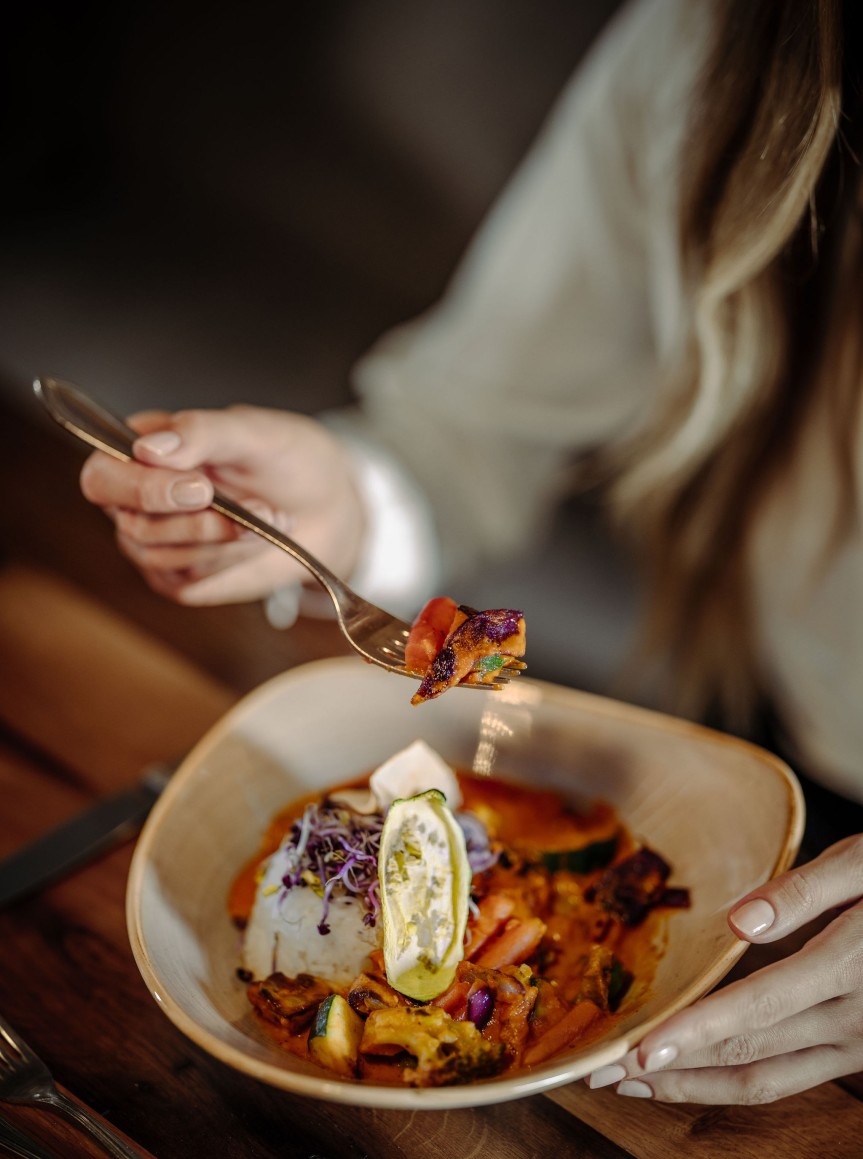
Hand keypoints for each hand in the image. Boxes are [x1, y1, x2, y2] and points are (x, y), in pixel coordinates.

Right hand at [79, 404, 365, 604]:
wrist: (327, 504)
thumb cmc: (286, 458)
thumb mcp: (253, 431)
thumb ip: (202, 431)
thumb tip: (148, 448)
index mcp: (140, 451)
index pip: (103, 478)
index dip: (144, 489)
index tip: (203, 488)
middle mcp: (137, 500)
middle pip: (134, 525)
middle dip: (201, 522)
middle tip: (257, 507)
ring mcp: (156, 543)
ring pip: (164, 556)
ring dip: (226, 539)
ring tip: (270, 516)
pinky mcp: (182, 579)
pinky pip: (191, 580)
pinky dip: (232, 559)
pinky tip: (261, 538)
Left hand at [585, 834, 862, 1103]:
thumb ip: (804, 892)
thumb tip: (741, 921)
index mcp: (846, 967)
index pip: (755, 1011)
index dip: (693, 1036)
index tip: (639, 1053)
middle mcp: (852, 1019)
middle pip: (749, 1056)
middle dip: (672, 1069)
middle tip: (604, 1073)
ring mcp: (857, 1043)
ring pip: (766, 1080)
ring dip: (695, 1087)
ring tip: (633, 1085)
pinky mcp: (856, 1049)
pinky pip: (787, 1077)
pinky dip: (733, 1082)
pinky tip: (692, 1073)